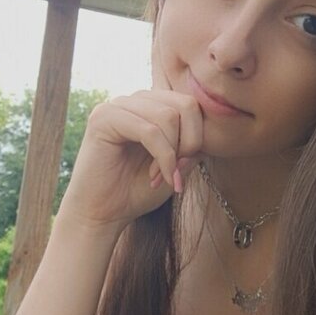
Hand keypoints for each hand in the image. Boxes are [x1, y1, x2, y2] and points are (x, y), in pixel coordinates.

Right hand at [57, 89, 203, 231]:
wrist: (102, 214)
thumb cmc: (137, 191)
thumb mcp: (177, 166)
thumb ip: (195, 147)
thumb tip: (213, 133)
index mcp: (153, 105)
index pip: (192, 104)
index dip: (198, 137)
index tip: (184, 168)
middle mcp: (136, 100)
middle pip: (185, 104)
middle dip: (190, 142)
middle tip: (177, 171)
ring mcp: (118, 105)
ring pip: (168, 116)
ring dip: (172, 153)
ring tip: (163, 177)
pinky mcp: (104, 118)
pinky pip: (149, 130)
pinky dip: (161, 157)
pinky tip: (155, 177)